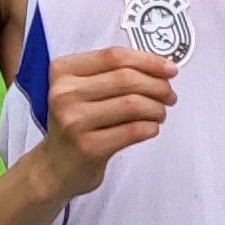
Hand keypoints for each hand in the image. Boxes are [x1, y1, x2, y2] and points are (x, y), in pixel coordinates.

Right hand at [39, 44, 175, 200]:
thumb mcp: (80, 91)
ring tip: (160, 113)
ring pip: (133, 103)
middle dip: (158, 85)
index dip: (148, 60)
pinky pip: (134, 130)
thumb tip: (160, 67)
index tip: (170, 69)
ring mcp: (75, 121)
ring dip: (156, 108)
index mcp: (63, 71)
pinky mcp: (89, 147)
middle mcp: (64, 93)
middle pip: (126, 78)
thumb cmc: (75, 125)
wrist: (54, 168)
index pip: (113, 56)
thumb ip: (111, 74)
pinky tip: (150, 128)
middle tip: (169, 95)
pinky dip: (151, 127)